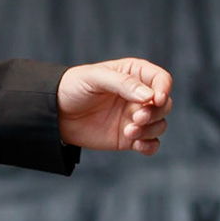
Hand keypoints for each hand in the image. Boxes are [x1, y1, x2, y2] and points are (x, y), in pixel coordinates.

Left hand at [57, 57, 172, 154]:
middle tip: (137, 118)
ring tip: (129, 131)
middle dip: (155, 112)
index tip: (156, 99)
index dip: (164, 89)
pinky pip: (151, 144)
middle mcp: (138, 96)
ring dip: (150, 130)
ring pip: (160, 124)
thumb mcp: (95, 78)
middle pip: (165, 104)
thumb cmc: (72, 87)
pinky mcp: (129, 137)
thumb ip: (122, 84)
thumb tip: (149, 97)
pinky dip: (149, 146)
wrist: (54, 113)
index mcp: (133, 74)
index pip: (161, 79)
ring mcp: (135, 117)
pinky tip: (137, 145)